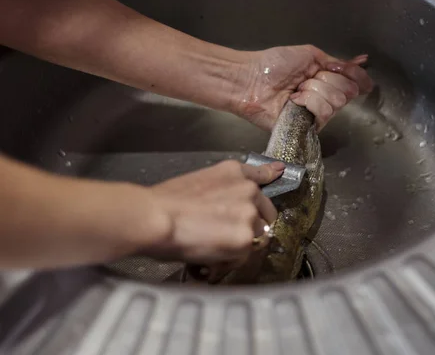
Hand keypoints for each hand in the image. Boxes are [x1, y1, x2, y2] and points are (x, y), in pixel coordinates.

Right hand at [145, 160, 283, 270]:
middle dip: (252, 226)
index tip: (279, 171)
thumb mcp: (197, 182)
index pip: (262, 174)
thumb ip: (221, 189)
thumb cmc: (164, 202)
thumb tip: (225, 205)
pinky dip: (229, 262)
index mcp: (234, 172)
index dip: (271, 174)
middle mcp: (249, 190)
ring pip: (257, 237)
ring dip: (240, 246)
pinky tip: (210, 260)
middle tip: (227, 236)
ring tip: (214, 250)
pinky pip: (244, 257)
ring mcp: (250, 215)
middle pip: (265, 213)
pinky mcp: (246, 239)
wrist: (155, 216)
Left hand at [234, 45, 373, 130]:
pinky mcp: (308, 126)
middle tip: (306, 79)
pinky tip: (294, 101)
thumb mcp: (310, 54)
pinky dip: (309, 102)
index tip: (352, 70)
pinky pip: (323, 114)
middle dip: (328, 81)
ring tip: (296, 91)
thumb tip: (362, 62)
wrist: (253, 79)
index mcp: (325, 79)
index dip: (357, 76)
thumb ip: (336, 62)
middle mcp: (324, 96)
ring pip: (336, 102)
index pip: (353, 80)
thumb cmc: (275, 64)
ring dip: (315, 91)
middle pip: (347, 91)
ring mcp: (316, 113)